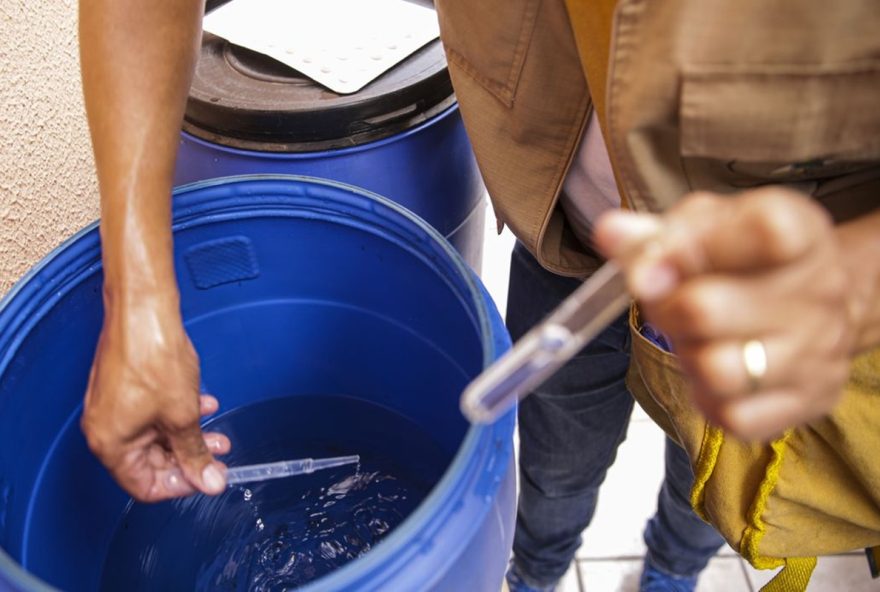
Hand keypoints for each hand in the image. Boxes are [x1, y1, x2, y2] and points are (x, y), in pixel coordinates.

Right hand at [81, 297, 229, 500]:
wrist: (143, 312)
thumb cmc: (153, 358)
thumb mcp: (183, 416)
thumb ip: (195, 453)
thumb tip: (208, 482)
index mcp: (110, 445)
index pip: (144, 486)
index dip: (180, 485)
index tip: (206, 477)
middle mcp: (105, 429)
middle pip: (151, 461)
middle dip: (189, 458)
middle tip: (219, 454)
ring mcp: (114, 407)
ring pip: (156, 436)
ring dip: (189, 435)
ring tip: (217, 431)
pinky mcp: (125, 389)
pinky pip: (153, 413)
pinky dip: (178, 413)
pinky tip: (202, 403)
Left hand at [593, 187, 856, 440]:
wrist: (820, 304)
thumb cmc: (749, 257)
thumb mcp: (709, 225)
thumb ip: (657, 233)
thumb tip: (610, 232)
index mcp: (801, 232)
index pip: (762, 232)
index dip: (692, 249)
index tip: (654, 263)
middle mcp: (820, 292)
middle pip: (706, 310)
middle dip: (666, 309)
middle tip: (667, 303)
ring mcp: (817, 353)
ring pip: (717, 371)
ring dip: (687, 356)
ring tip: (695, 340)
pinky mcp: (809, 402)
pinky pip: (733, 416)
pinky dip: (708, 398)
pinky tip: (714, 374)